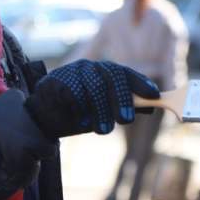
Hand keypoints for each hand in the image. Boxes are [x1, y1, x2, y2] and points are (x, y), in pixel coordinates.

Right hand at [24, 60, 159, 137]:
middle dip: (121, 99)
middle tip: (125, 120)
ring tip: (104, 131)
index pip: (125, 73)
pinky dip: (80, 109)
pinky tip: (83, 122)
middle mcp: (91, 68)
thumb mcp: (105, 109)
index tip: (153, 96)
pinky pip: (72, 92)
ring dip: (101, 110)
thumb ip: (125, 105)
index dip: (140, 83)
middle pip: (111, 77)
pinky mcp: (56, 80)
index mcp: (105, 72)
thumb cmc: (81, 110)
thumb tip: (151, 106)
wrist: (45, 112)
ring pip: (93, 86)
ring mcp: (73, 72)